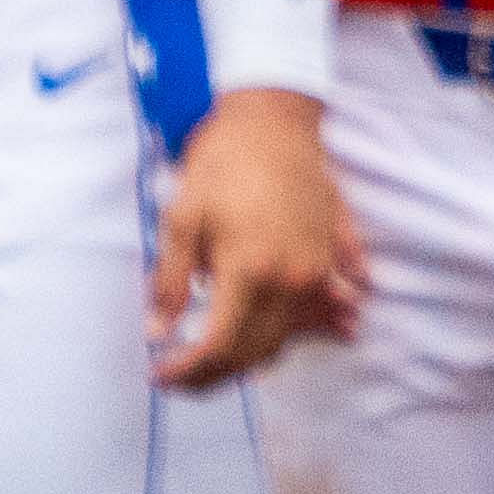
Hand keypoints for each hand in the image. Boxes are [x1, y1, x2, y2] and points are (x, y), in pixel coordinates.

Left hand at [150, 87, 359, 387]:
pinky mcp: (337, 248)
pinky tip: (332, 329)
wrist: (273, 116)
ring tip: (221, 362)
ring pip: (293, 333)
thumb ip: (171, 281)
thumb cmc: (221, 161)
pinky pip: (337, 297)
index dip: (188, 371)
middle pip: (259, 351)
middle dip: (217, 375)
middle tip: (182, 377)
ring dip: (258, 356)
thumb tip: (157, 332)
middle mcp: (293, 278)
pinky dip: (329, 320)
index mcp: (251, 270)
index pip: (221, 346)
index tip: (160, 376)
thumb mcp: (181, 216)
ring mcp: (321, 265)